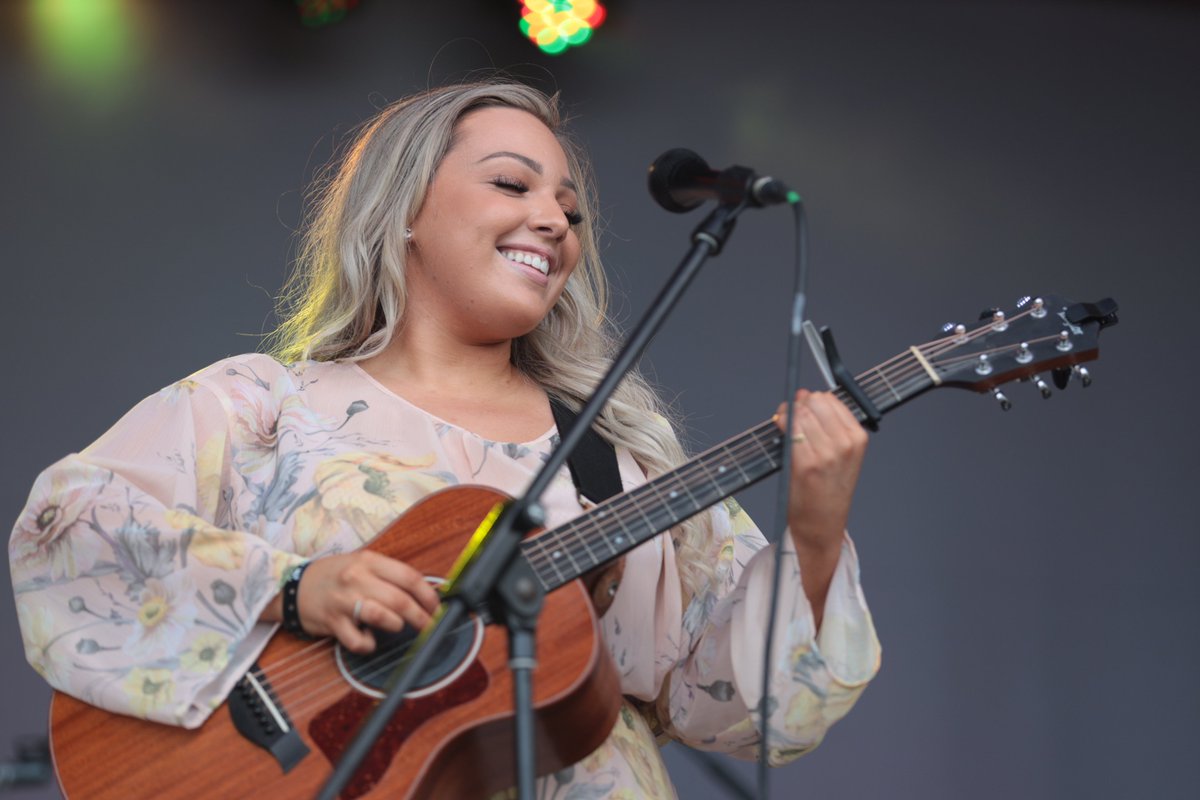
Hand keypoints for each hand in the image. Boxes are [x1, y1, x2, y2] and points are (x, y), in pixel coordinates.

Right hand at [263, 551, 440, 652]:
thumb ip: (389, 575)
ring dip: (396, 626)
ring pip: (382, 616)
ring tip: (396, 627)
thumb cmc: (334, 576)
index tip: (438, 608)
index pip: (408, 576)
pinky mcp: (333, 623)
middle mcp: (356, 578)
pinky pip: (358, 640)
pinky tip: (368, 638)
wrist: (293, 586)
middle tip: (430, 626)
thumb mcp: (361, 564)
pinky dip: (368, 644)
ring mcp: (343, 601)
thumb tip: (425, 592)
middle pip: (400, 599)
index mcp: (368, 561)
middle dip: (421, 617)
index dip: (428, 595)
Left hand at [775, 390, 867, 623]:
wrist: (822, 526)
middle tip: (790, 414)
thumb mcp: (841, 454)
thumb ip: (827, 424)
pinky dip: (781, 423)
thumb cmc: (828, 489)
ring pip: (800, 413)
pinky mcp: (806, 464)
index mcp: (858, 438)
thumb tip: (804, 394)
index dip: (811, 399)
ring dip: (787, 413)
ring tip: (784, 423)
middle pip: (814, 402)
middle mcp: (845, 444)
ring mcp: (826, 454)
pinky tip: (779, 428)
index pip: (830, 399)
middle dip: (798, 404)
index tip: (803, 406)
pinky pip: (789, 429)